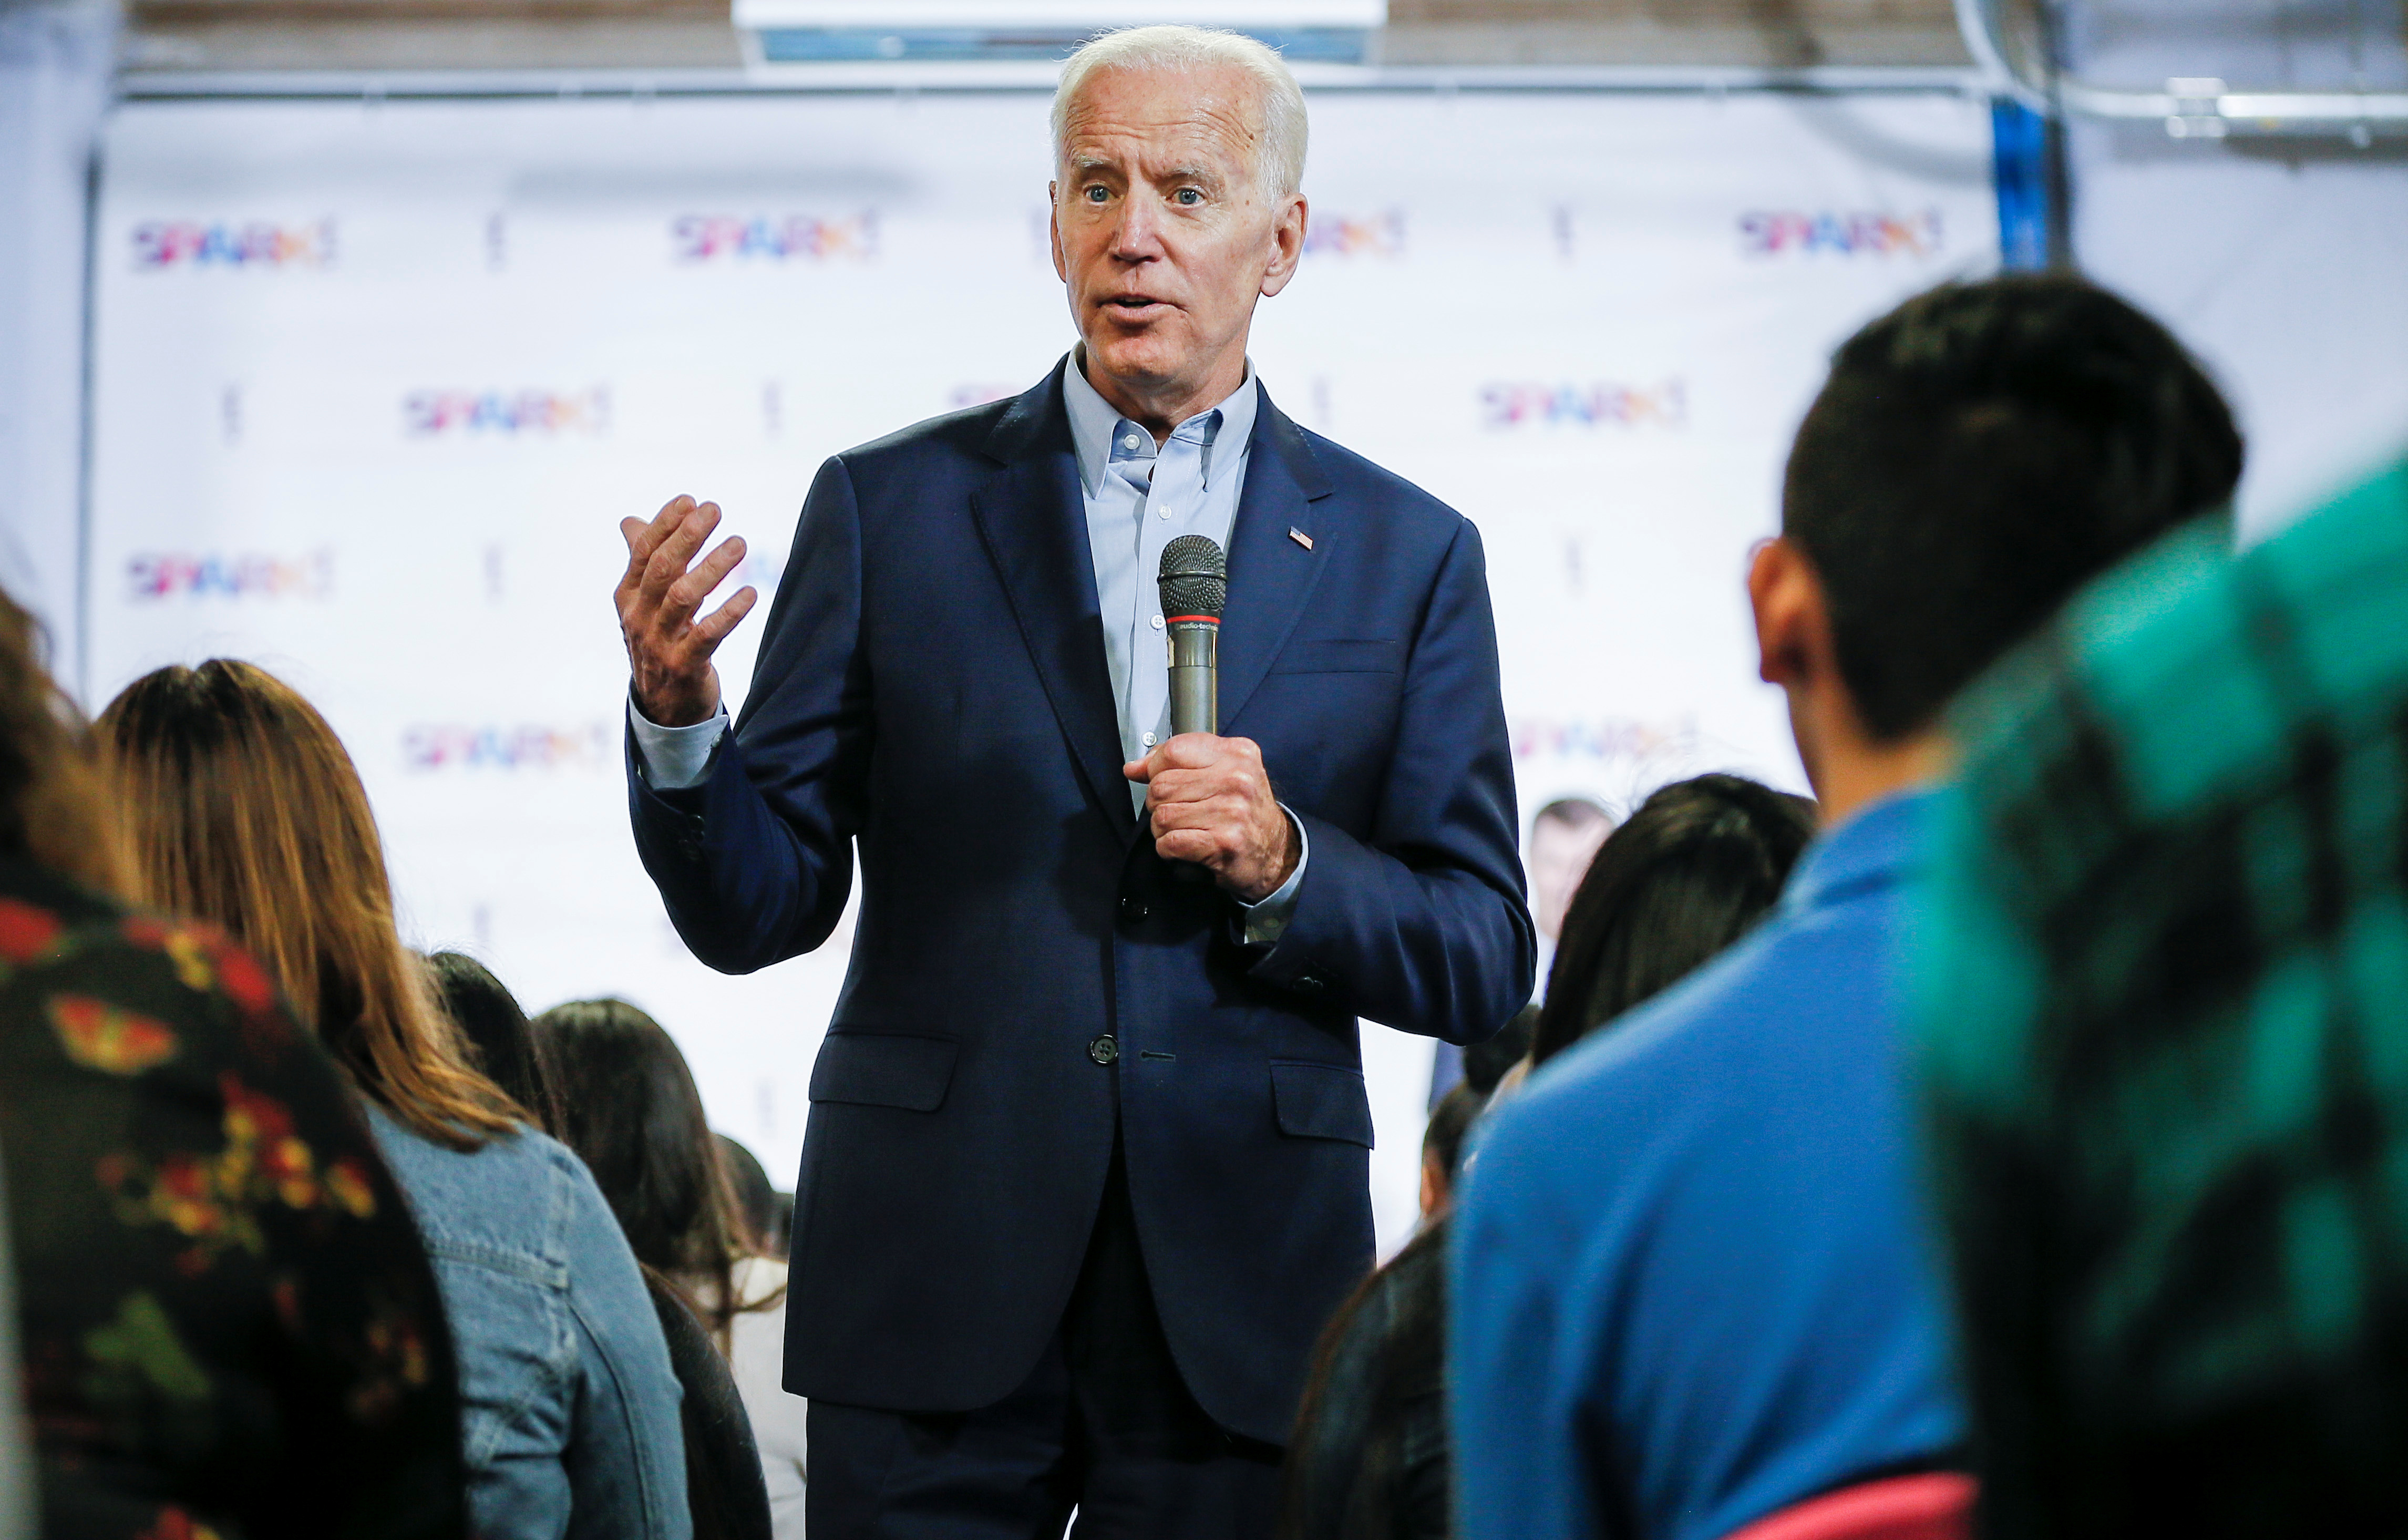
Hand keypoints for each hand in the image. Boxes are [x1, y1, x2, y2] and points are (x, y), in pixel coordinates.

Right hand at [617, 496, 758, 726]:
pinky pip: (708, 635)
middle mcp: (638, 616)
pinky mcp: (684, 665)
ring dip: (713, 567)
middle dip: (688, 537)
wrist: (662, 705)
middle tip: (715, 510)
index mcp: (628, 595)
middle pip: (662, 569)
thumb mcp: (643, 602)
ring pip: (684, 598)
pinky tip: (750, 592)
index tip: (690, 500)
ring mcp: (659, 643)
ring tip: (740, 543)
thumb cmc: (659, 640)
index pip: (643, 551)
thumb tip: (629, 521)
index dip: (665, 524)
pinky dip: (730, 613)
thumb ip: (642, 561)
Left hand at [1123, 733, 1297, 901]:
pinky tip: (1185, 848)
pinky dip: (1168, 850)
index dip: (1155, 768)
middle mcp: (1237, 778)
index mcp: (1236, 754)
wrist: (1277, 852)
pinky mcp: (1224, 843)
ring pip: (1161, 816)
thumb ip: (1178, 764)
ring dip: (1163, 831)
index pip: (1173, 750)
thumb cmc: (1246, 813)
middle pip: (1161, 785)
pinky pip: (1170, 843)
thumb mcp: (1222, 774)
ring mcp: (1232, 811)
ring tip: (1185, 831)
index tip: (1158, 780)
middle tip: (1179, 813)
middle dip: (1159, 804)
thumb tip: (1134, 767)